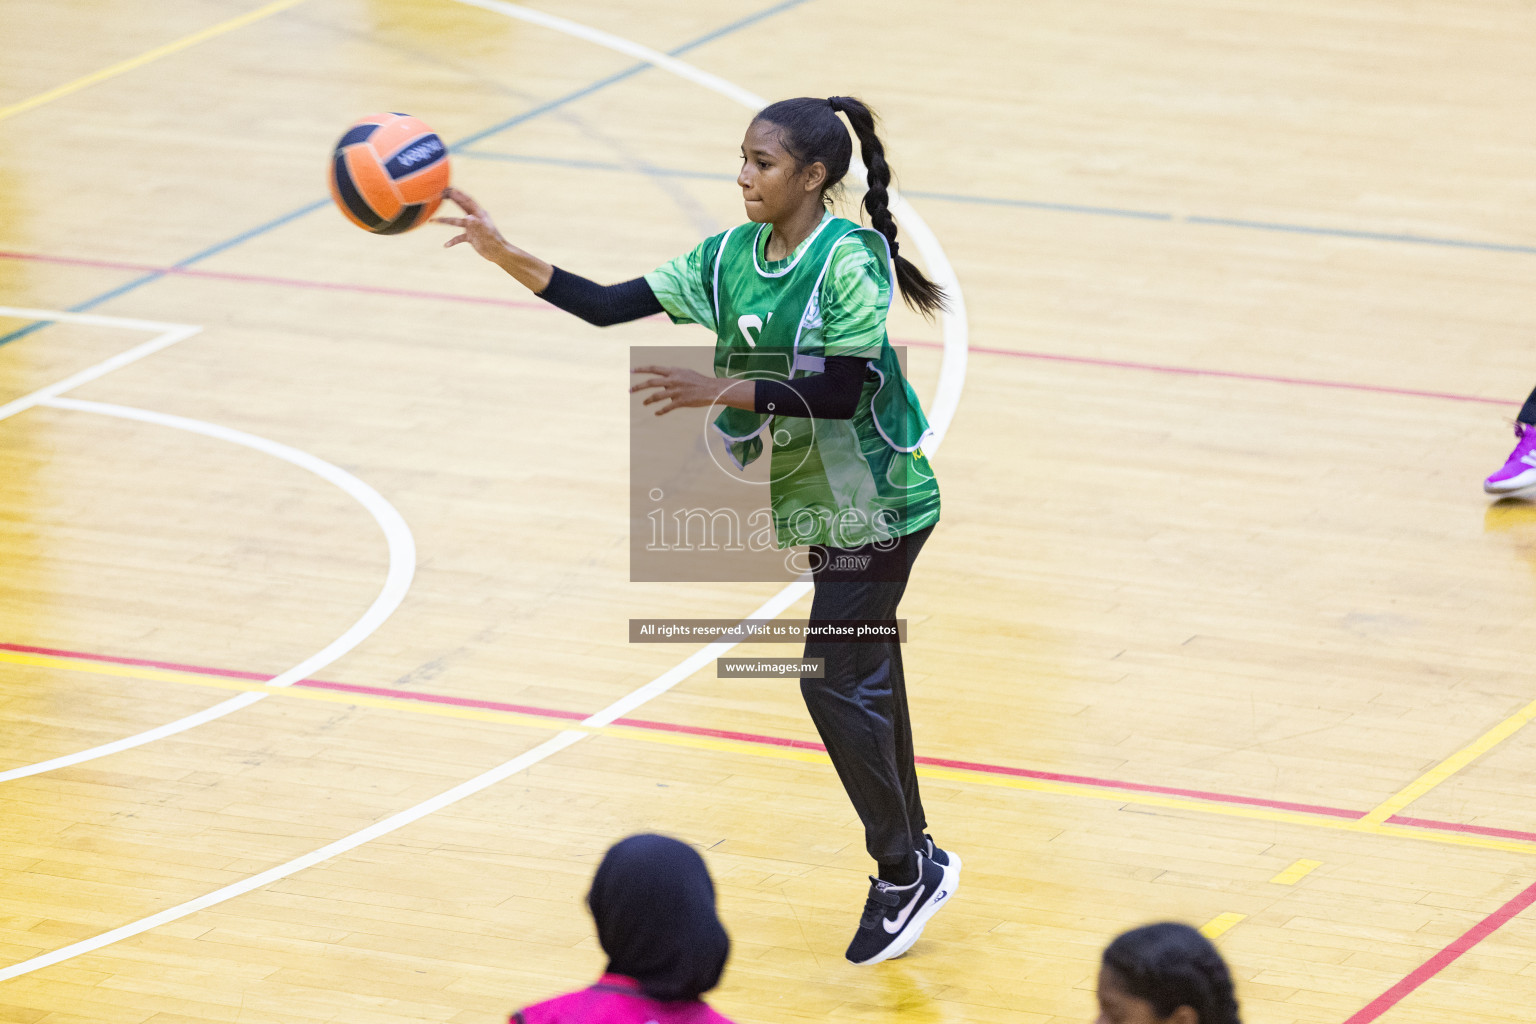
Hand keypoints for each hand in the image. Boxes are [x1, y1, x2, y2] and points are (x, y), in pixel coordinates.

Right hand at [434, 187, 510, 262]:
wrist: (498, 253)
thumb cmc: (494, 241)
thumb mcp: (485, 232)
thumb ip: (477, 224)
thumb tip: (467, 217)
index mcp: (480, 214)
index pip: (468, 201)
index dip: (459, 194)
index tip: (449, 189)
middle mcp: (475, 219)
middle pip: (461, 206)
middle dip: (452, 199)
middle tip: (440, 194)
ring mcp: (472, 228)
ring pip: (456, 222)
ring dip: (444, 221)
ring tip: (432, 221)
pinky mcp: (471, 237)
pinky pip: (459, 237)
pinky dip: (452, 240)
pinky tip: (446, 245)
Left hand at [631, 365, 749, 414]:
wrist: (712, 389)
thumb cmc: (698, 381)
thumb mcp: (684, 373)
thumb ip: (672, 376)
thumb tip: (661, 381)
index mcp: (673, 371)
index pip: (653, 368)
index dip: (641, 369)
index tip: (630, 371)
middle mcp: (673, 380)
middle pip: (651, 383)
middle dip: (638, 387)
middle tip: (629, 390)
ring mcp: (676, 391)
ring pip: (656, 396)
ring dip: (648, 400)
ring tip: (644, 403)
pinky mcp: (681, 401)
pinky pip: (667, 408)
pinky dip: (660, 411)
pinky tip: (656, 413)